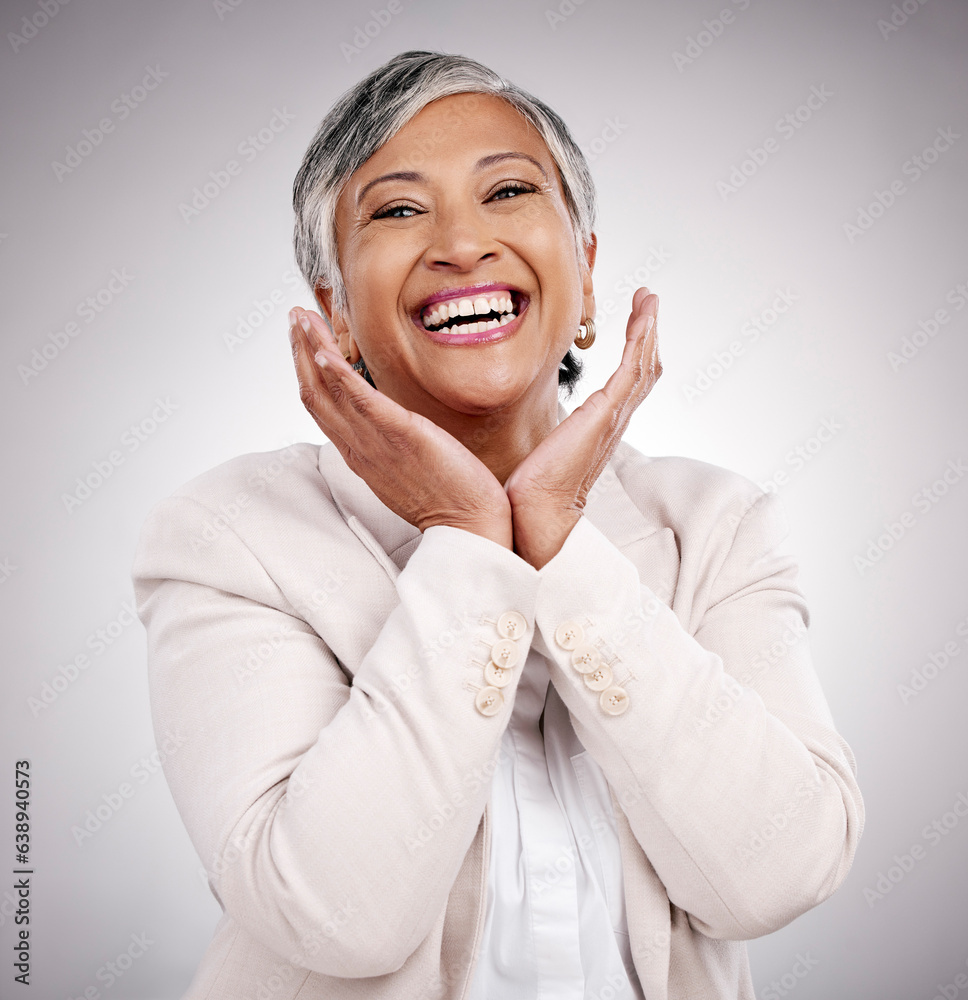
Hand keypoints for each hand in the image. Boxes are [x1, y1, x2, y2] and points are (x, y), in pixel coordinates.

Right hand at [289, 307, 512, 547]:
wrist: (470, 527)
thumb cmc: (447, 497)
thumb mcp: (408, 465)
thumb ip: (392, 441)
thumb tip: (393, 421)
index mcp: (360, 454)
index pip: (322, 407)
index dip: (307, 370)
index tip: (303, 339)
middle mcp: (359, 448)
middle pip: (315, 395)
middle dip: (300, 351)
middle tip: (294, 315)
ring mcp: (377, 443)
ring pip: (329, 393)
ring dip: (311, 350)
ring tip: (301, 317)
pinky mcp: (402, 436)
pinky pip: (361, 403)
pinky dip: (340, 375)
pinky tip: (327, 352)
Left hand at [505, 288, 660, 568]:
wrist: (535, 516)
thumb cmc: (532, 493)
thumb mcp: (540, 451)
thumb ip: (545, 435)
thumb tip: (532, 431)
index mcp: (599, 429)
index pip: (627, 384)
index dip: (635, 353)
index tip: (635, 324)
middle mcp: (612, 422)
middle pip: (644, 370)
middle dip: (647, 334)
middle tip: (648, 301)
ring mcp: (612, 418)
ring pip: (642, 365)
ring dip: (647, 328)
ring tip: (648, 298)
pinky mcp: (605, 415)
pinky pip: (631, 368)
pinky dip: (640, 338)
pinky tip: (643, 314)